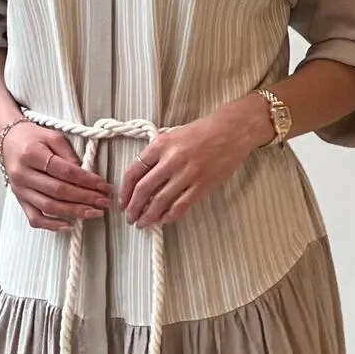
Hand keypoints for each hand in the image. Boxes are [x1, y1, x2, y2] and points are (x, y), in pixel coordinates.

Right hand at [2, 123, 113, 232]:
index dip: (87, 180)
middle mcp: (23, 174)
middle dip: (85, 198)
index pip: (65, 171)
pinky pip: (35, 218)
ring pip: (49, 207)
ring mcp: (20, 190)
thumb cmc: (33, 137)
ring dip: (75, 212)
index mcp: (32, 154)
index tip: (104, 186)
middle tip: (104, 201)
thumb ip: (70, 156)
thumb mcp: (53, 137)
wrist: (8, 141)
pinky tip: (70, 225)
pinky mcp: (19, 200)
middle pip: (58, 191)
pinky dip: (52, 225)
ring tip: (94, 213)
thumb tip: (87, 176)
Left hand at [120, 100, 269, 228]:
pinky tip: (163, 220)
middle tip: (130, 217)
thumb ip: (157, 153)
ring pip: (160, 201)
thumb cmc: (203, 131)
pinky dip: (169, 216)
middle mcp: (171, 159)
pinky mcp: (202, 185)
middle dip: (133, 208)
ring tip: (143, 223)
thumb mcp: (173, 135)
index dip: (125, 191)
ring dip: (148, 216)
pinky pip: (181, 206)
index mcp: (161, 144)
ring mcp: (187, 174)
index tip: (122, 202)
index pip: (134, 171)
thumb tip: (143, 176)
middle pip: (144, 190)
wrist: (232, 130)